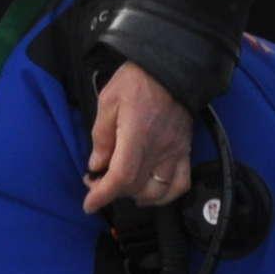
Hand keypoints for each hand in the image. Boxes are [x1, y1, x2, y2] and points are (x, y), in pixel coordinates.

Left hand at [85, 59, 193, 213]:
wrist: (171, 69)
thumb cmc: (136, 81)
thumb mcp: (108, 101)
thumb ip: (101, 136)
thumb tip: (96, 165)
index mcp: (137, 135)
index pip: (122, 176)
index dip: (103, 195)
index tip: (89, 204)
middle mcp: (159, 148)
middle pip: (136, 187)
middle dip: (111, 192)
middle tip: (96, 181)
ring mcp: (175, 151)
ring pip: (158, 191)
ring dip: (136, 196)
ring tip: (121, 188)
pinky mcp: (185, 150)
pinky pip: (180, 183)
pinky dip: (165, 196)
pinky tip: (150, 192)